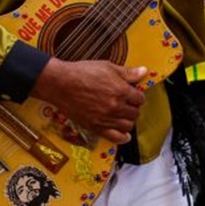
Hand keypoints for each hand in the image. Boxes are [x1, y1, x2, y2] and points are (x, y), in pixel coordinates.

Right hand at [31, 59, 147, 143]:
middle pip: (135, 113)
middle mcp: (115, 107)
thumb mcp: (108, 67)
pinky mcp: (95, 127)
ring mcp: (105, 118)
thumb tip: (143, 71)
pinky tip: (124, 135)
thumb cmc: (82, 73)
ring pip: (127, 125)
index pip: (140, 99)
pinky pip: (114, 138)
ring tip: (124, 116)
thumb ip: (128, 72)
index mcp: (121, 91)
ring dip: (128, 121)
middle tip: (128, 104)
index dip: (138, 96)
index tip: (134, 95)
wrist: (61, 84)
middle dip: (134, 108)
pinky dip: (122, 138)